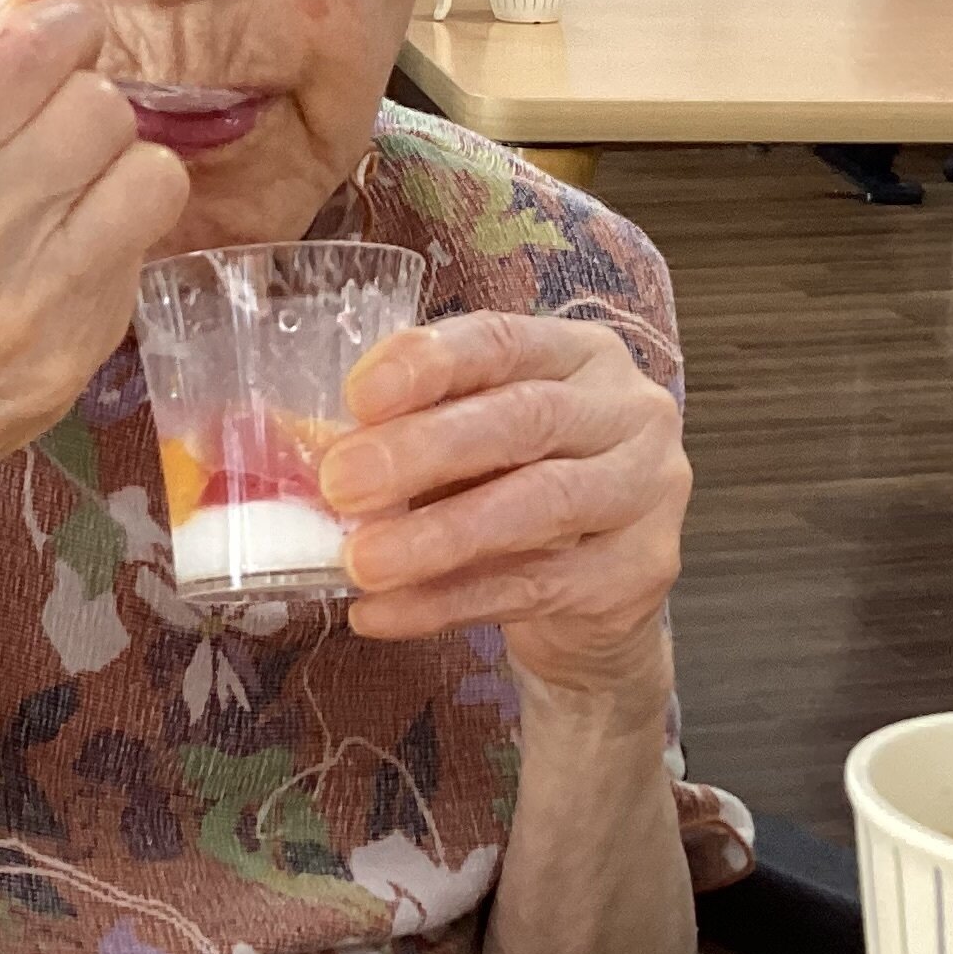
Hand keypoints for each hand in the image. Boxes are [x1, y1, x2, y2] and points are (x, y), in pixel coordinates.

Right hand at [0, 0, 188, 546]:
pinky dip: (104, 246)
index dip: (55, 30)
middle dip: (78, 100)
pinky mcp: (72, 361)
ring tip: (62, 192)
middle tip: (43, 128)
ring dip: (113, 171)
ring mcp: (31, 306)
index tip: (48, 40)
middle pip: (103, 107)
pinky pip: (139, 258)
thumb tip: (29, 4)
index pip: (30, 52)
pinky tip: (47, 264)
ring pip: (150, 177)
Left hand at [317, 315, 688, 701]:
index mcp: (580, 354)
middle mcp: (629, 412)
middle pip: (526, 417)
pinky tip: (382, 613)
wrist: (595, 598)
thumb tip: (305, 443)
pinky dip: (447, 602)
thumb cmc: (515, 493)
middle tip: (340, 483)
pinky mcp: (639, 573)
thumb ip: (407, 433)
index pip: (503, 340)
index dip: (428, 364)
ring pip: (540, 505)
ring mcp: (648, 492)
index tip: (356, 396)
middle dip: (424, 449)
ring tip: (360, 562)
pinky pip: (534, 587)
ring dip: (438, 536)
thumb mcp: (467, 448)